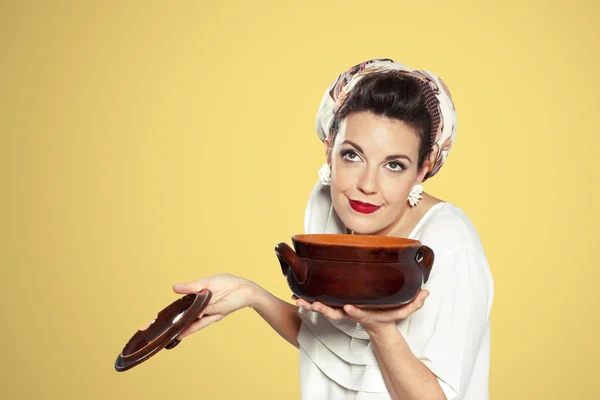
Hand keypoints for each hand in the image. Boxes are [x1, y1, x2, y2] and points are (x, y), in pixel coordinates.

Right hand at [172, 274, 256, 338]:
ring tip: (177, 333)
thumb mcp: (206, 283)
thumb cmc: (227, 284)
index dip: (175, 314)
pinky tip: (193, 318)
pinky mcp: (219, 311)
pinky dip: (200, 317)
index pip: (184, 309)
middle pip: (190, 320)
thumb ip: (191, 287)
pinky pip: (208, 314)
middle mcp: (204, 309)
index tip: (162, 321)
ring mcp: (211, 312)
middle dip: (179, 327)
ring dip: (188, 327)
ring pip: (197, 321)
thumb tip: (174, 288)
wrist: (245, 288)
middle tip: (166, 332)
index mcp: (199, 301)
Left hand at [294, 289, 429, 335]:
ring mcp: (342, 311)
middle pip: (335, 313)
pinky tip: (298, 295)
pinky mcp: (337, 306)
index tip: (349, 307)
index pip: (360, 313)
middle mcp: (351, 313)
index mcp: (365, 313)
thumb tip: (426, 293)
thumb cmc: (387, 316)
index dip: (354, 312)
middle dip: (324, 309)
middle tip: (314, 304)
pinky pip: (321, 304)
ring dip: (311, 306)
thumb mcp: (403, 310)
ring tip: (299, 301)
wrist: (377, 326)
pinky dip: (309, 301)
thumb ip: (414, 303)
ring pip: (324, 310)